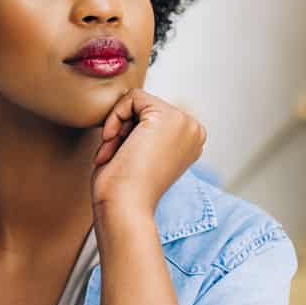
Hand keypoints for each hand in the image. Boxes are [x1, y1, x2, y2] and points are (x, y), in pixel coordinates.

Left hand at [91, 89, 205, 218]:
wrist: (124, 207)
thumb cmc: (123, 188)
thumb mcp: (139, 153)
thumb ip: (143, 129)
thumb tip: (134, 105)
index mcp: (190, 141)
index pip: (150, 117)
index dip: (127, 134)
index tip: (118, 159)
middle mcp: (194, 131)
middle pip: (145, 107)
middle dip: (122, 129)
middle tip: (111, 156)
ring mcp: (185, 123)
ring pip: (138, 101)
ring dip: (117, 126)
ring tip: (112, 153)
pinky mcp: (169, 116)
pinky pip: (133, 97)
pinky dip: (115, 116)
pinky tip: (112, 141)